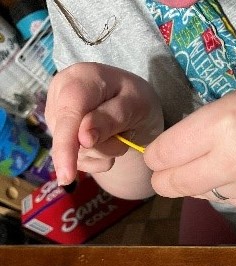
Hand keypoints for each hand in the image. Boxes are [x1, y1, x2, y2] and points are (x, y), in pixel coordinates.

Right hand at [45, 62, 162, 197]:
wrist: (135, 107)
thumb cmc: (137, 100)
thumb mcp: (136, 105)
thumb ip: (111, 118)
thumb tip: (83, 139)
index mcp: (78, 80)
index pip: (68, 115)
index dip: (67, 144)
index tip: (67, 174)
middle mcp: (59, 97)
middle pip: (72, 138)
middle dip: (104, 145)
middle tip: (126, 131)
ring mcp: (57, 120)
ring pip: (77, 154)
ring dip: (106, 152)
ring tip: (119, 133)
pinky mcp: (60, 139)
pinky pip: (79, 163)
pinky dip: (100, 160)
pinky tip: (109, 143)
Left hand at [144, 57, 235, 209]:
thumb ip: (204, 127)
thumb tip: (180, 154)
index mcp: (223, 125)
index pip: (163, 154)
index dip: (154, 155)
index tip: (157, 153)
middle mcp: (233, 163)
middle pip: (173, 186)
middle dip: (164, 178)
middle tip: (170, 168)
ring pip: (200, 195)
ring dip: (200, 182)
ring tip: (223, 161)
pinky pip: (229, 200)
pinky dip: (228, 188)